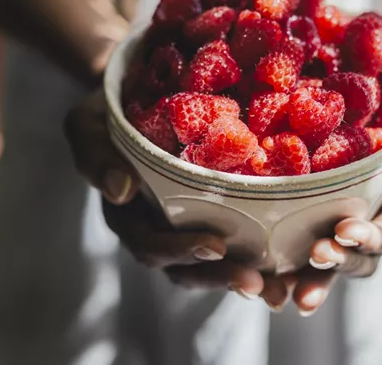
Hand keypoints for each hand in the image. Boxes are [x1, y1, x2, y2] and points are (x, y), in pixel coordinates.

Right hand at [64, 89, 270, 297]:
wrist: (141, 93)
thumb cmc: (112, 109)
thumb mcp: (88, 123)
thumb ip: (96, 154)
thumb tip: (120, 190)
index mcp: (128, 217)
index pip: (151, 245)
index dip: (181, 251)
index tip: (216, 245)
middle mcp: (158, 230)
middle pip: (187, 268)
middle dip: (221, 277)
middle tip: (256, 283)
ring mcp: (187, 227)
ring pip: (215, 266)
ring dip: (246, 279)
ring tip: (280, 289)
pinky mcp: (218, 216)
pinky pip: (239, 245)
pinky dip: (263, 260)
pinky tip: (293, 268)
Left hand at [262, 98, 381, 314]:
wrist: (379, 103)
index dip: (369, 238)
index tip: (346, 228)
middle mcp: (366, 229)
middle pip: (354, 260)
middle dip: (336, 261)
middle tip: (317, 254)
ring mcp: (334, 229)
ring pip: (322, 265)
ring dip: (306, 279)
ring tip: (284, 290)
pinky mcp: (303, 221)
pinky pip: (290, 251)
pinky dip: (276, 270)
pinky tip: (256, 279)